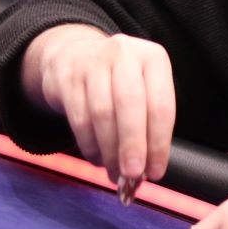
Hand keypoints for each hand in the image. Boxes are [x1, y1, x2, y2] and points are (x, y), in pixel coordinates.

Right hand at [23, 24, 175, 182]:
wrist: (74, 55)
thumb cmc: (119, 81)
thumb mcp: (144, 88)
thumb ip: (149, 124)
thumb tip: (148, 168)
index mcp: (153, 58)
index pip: (161, 105)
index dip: (159, 143)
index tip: (155, 172)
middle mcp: (124, 54)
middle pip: (130, 104)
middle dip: (132, 145)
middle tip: (132, 174)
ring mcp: (92, 62)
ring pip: (101, 113)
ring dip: (109, 150)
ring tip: (114, 171)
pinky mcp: (67, 77)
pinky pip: (79, 118)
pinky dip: (89, 145)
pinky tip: (97, 157)